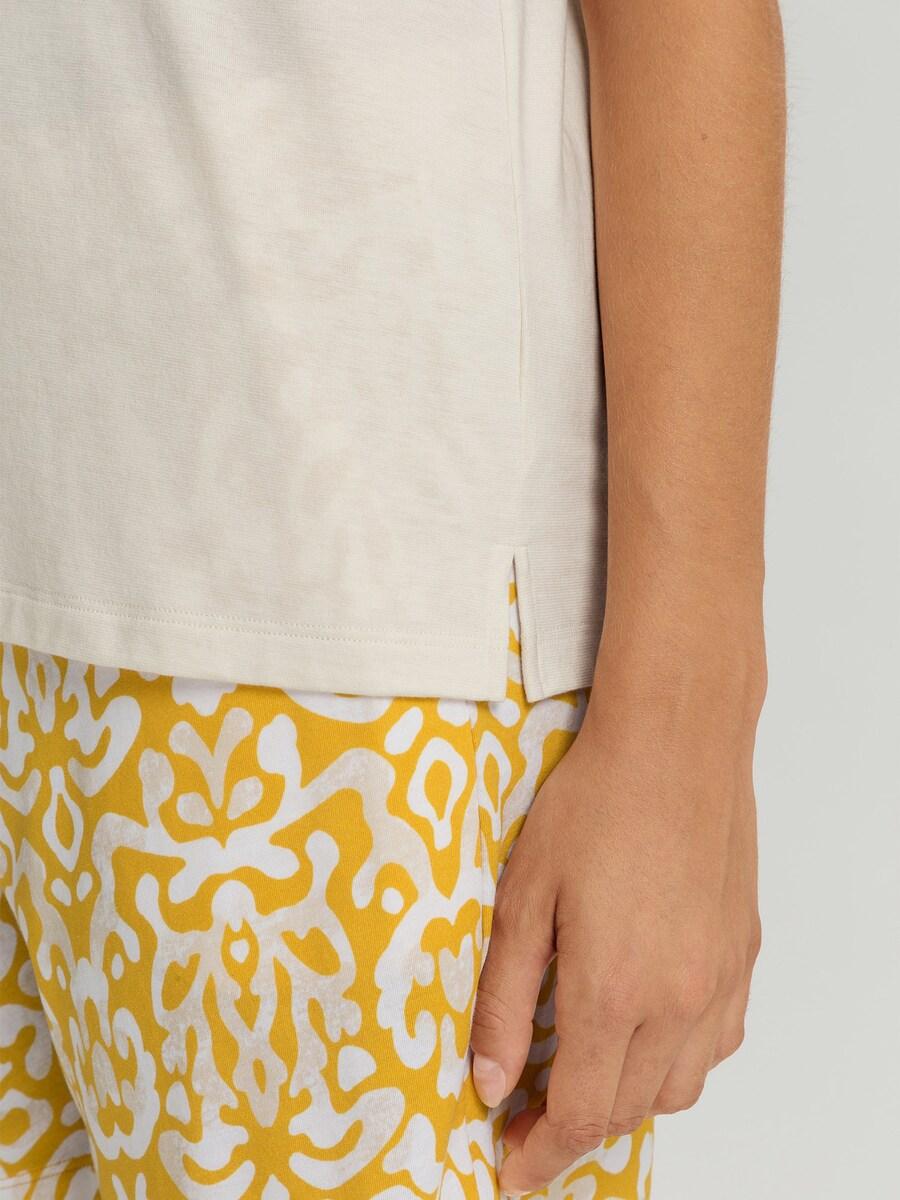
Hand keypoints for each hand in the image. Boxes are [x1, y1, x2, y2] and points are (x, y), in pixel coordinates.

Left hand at [469, 636, 764, 1195]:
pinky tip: (647, 1031)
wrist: (674, 743)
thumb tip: (491, 1080)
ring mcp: (719, 980)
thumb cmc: (592, 805)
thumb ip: (505, 1000)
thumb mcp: (522, 899)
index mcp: (613, 992)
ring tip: (586, 1075)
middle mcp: (677, 1001)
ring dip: (628, 1099)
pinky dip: (678, 1060)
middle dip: (576, 1131)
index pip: (578, 1114)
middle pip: (628, 1110)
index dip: (540, 1153)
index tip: (513, 1167)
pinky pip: (718, 1042)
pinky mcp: (743, 954)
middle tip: (532, 1117)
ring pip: (679, 1086)